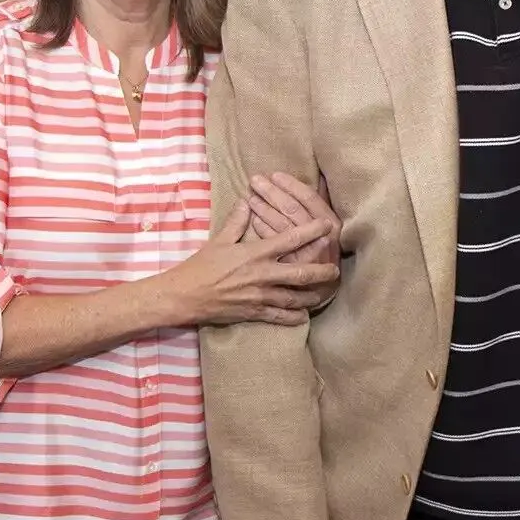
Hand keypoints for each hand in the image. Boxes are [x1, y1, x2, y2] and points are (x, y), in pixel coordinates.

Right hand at [161, 201, 338, 327]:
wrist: (184, 296)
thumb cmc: (199, 267)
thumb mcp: (218, 240)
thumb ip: (236, 222)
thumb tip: (245, 202)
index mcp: (255, 253)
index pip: (290, 239)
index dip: (312, 231)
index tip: (328, 226)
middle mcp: (262, 275)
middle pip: (301, 272)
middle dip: (322, 270)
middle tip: (336, 269)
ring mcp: (259, 296)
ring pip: (295, 297)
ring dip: (313, 295)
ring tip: (325, 292)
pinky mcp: (254, 313)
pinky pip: (280, 316)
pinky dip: (295, 317)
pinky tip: (305, 316)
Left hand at [247, 172, 341, 275]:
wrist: (324, 297)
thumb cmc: (324, 261)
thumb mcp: (328, 234)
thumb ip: (318, 210)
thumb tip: (318, 181)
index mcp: (331, 226)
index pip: (309, 199)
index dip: (292, 186)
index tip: (275, 175)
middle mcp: (321, 239)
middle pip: (293, 210)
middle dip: (274, 193)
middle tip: (256, 180)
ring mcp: (305, 256)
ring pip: (282, 226)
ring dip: (265, 209)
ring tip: (251, 197)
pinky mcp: (293, 268)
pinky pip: (275, 247)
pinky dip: (264, 230)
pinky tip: (254, 220)